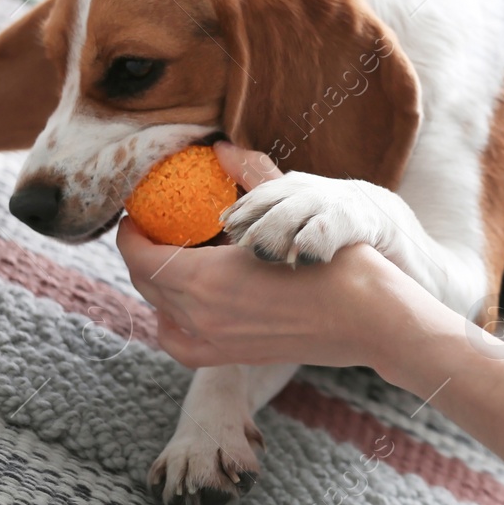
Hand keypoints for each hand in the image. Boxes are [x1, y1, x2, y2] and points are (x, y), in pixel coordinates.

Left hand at [115, 141, 439, 370]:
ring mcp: (217, 341)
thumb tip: (222, 148)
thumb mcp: (293, 211)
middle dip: (142, 254)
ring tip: (175, 263)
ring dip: (159, 286)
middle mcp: (201, 316)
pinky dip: (171, 324)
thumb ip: (253, 178)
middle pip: (147, 283)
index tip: (140, 215)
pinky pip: (181, 344)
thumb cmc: (337, 263)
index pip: (140, 255)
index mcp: (205, 279)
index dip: (132, 233)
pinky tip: (183, 310)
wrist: (371, 317)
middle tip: (156, 230)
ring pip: (162, 312)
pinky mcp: (235, 356)